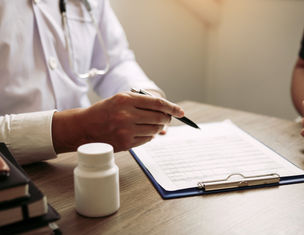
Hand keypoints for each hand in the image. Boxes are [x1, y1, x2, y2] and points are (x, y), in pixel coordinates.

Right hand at [52, 91, 183, 153]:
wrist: (84, 127)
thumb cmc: (104, 111)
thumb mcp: (120, 99)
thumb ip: (141, 102)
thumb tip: (165, 110)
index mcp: (125, 100)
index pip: (157, 103)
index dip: (171, 107)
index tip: (180, 111)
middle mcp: (126, 115)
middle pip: (159, 118)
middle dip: (167, 118)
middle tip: (168, 118)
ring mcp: (126, 131)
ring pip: (155, 130)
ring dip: (159, 128)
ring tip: (154, 124)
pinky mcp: (125, 144)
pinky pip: (147, 139)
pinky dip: (150, 135)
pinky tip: (143, 132)